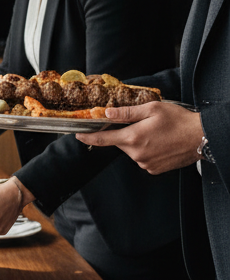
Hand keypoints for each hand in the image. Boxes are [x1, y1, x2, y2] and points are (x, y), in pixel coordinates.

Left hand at [75, 102, 203, 173]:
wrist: (201, 137)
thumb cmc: (179, 120)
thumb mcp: (152, 109)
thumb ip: (126, 113)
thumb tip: (107, 113)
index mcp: (133, 138)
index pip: (102, 139)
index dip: (88, 137)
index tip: (78, 135)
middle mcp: (136, 154)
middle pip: (120, 143)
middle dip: (125, 133)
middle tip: (142, 125)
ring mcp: (145, 163)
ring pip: (132, 151)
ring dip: (137, 142)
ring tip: (156, 134)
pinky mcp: (154, 169)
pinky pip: (142, 158)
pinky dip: (146, 150)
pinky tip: (159, 144)